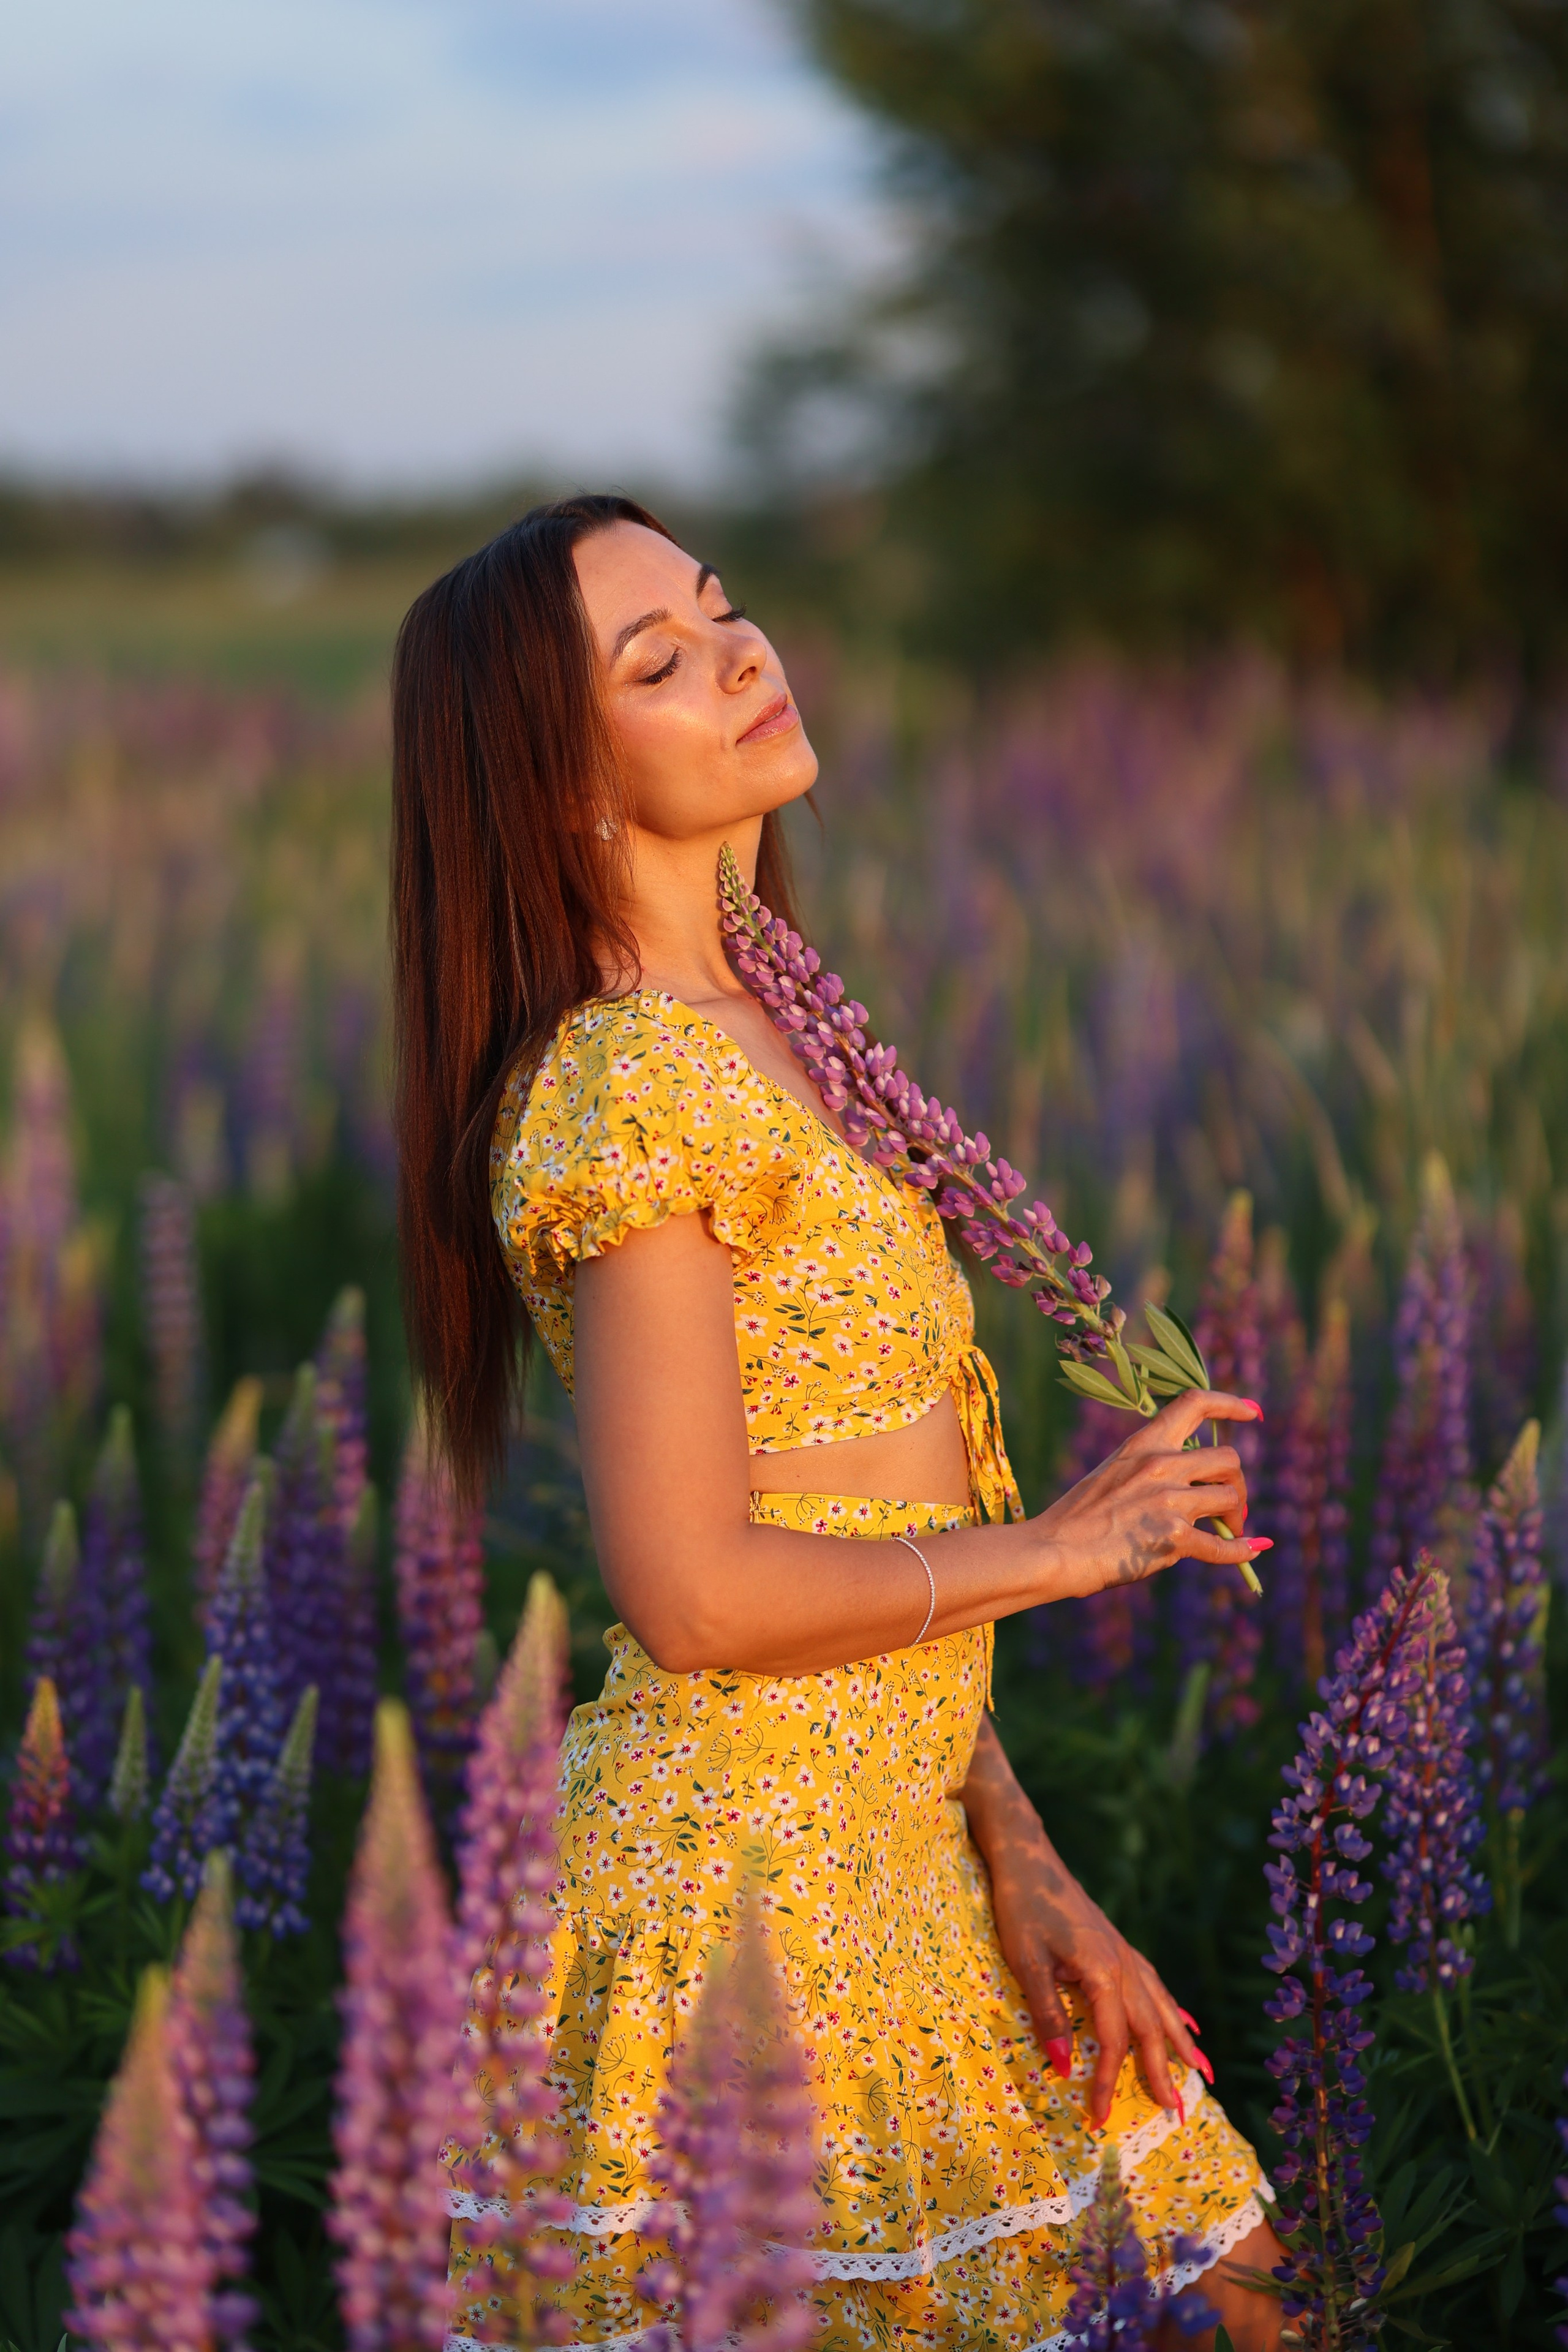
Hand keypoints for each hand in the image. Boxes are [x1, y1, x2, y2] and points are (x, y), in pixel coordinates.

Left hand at [986, 1837, 1204, 2129]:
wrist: (1029, 1857)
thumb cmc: (1023, 1907)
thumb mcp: (1027, 1962)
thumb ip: (1048, 2014)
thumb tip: (1064, 2067)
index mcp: (1103, 1972)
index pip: (1112, 2041)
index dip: (1107, 2081)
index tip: (1100, 2118)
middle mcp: (1124, 1965)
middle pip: (1149, 2029)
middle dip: (1163, 2073)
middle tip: (1177, 2114)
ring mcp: (1125, 1953)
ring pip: (1161, 2006)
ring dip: (1181, 2043)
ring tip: (1204, 2073)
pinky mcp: (1118, 1944)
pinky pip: (1155, 1984)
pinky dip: (1173, 2008)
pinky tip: (1185, 2021)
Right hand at [1035, 1388, 1264, 1599]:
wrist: (1054, 1550)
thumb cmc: (1077, 1518)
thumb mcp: (1113, 1474)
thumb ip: (1151, 1472)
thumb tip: (1193, 1488)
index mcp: (1143, 1444)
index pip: (1194, 1403)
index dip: (1230, 1403)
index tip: (1252, 1411)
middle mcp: (1161, 1466)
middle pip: (1228, 1458)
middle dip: (1237, 1483)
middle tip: (1230, 1506)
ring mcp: (1169, 1501)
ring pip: (1229, 1498)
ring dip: (1235, 1517)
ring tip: (1227, 1531)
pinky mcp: (1173, 1539)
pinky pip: (1223, 1546)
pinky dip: (1240, 1552)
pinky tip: (1250, 1552)